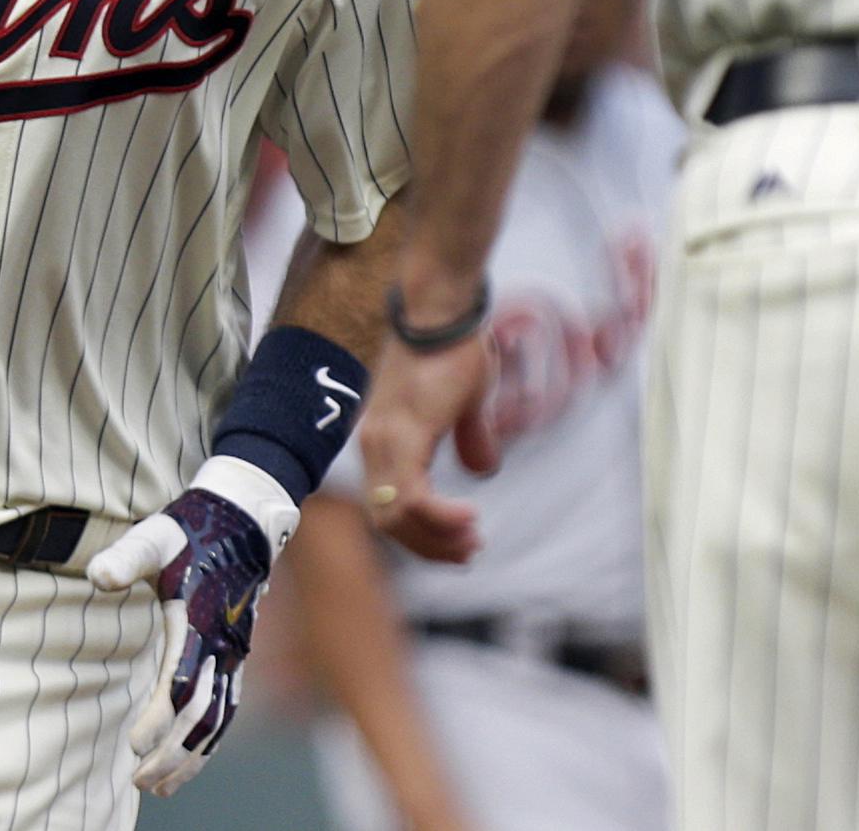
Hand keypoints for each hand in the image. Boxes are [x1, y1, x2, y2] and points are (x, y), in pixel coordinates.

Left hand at [86, 454, 299, 797]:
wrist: (241, 521)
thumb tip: (97, 576)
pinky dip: (210, 743)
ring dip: (191, 757)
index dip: (159, 718)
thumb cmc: (189, 530)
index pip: (182, 683)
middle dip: (172, 753)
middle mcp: (222, 645)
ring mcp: (233, 655)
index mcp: (199, 620)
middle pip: (201, 714)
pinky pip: (228, 710)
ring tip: (159, 787)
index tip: (132, 746)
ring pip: (218, 720)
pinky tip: (189, 764)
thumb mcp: (155, 535)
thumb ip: (126, 556)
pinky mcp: (235, 658)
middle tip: (138, 781)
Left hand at [356, 330, 497, 562]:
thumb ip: (470, 436)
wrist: (442, 307)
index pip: (387, 509)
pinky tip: (469, 518)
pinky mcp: (403, 434)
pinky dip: (440, 519)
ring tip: (471, 540)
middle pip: (387, 523)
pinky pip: (412, 498)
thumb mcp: (468, 402)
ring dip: (435, 540)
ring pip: (394, 519)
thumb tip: (484, 470)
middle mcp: (374, 445)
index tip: (459, 541)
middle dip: (429, 547)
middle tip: (468, 551)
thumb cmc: (455, 345)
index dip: (421, 535)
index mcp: (384, 440)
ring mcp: (384, 440)